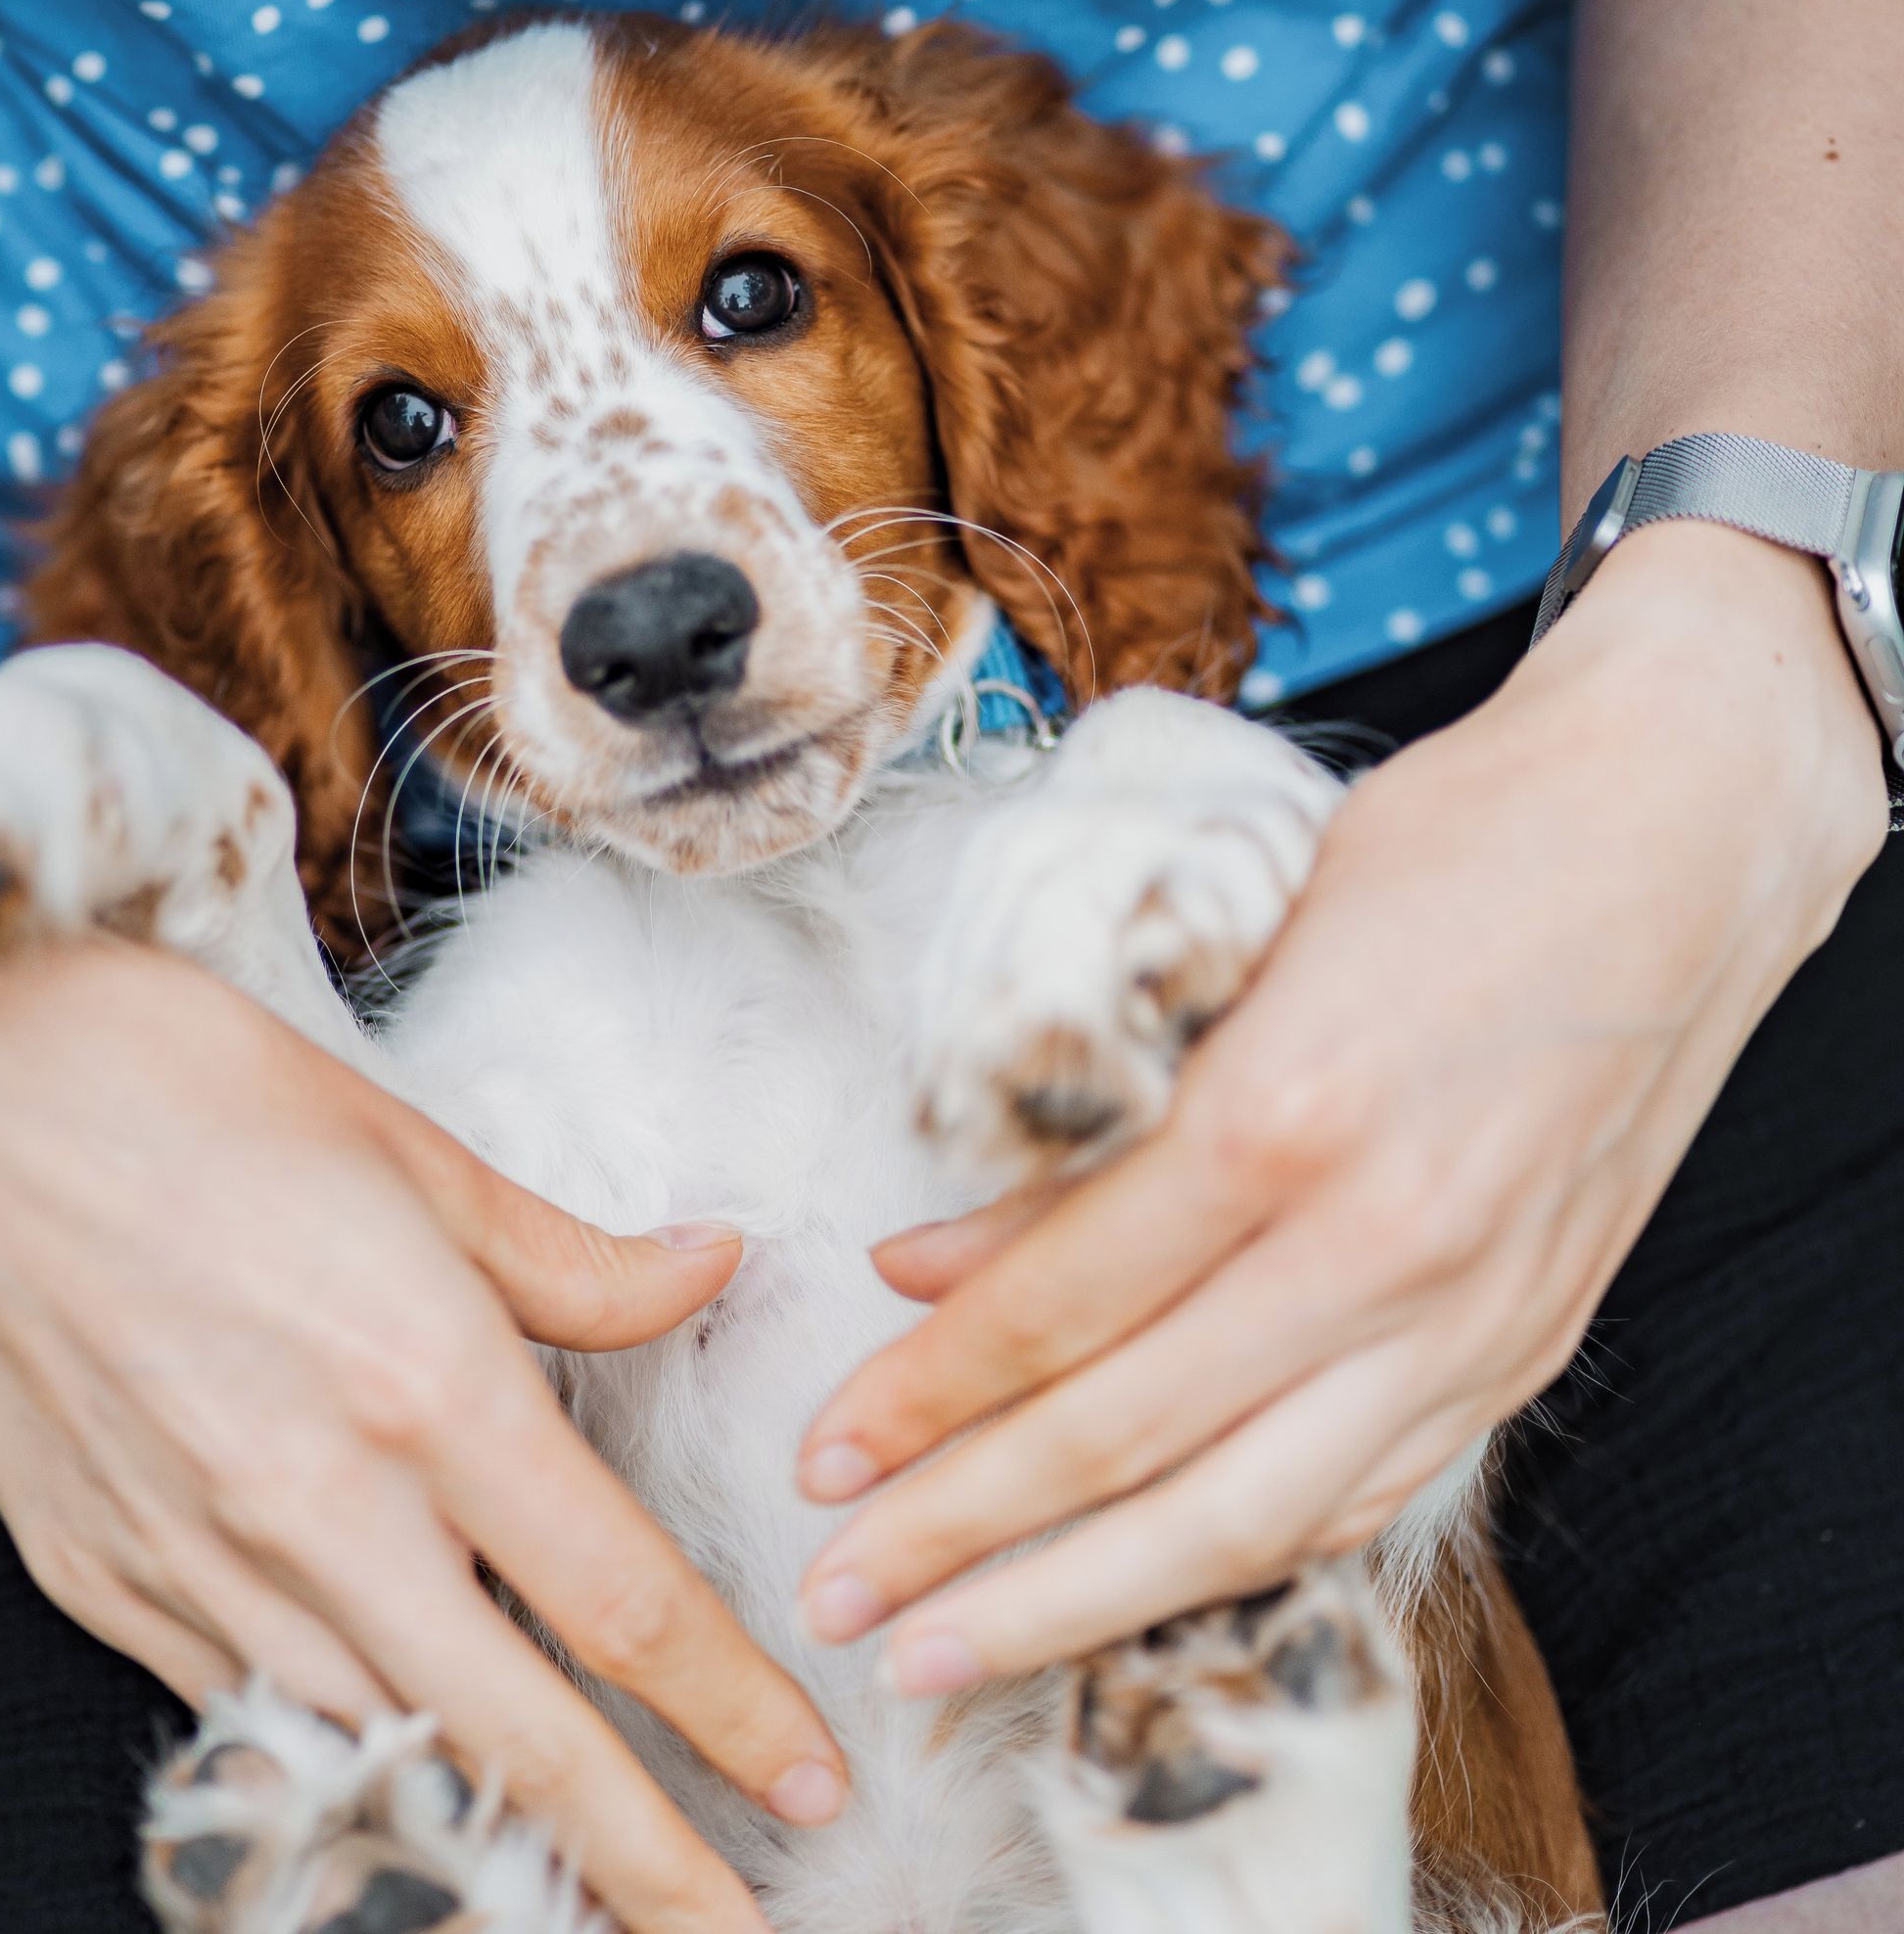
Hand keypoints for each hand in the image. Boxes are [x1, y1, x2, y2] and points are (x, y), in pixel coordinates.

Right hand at [0, 934, 845, 1933]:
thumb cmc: (180, 1081)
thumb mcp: (408, 1145)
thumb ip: (571, 1258)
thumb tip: (710, 1273)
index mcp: (420, 1381)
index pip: (616, 1599)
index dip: (730, 1709)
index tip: (808, 1776)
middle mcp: (313, 1505)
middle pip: (516, 1739)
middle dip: (645, 1867)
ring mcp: (191, 1562)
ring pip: (377, 1760)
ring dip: (491, 1846)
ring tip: (580, 1893)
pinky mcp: (96, 1580)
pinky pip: (247, 1718)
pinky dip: (338, 1778)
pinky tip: (394, 1797)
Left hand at [794, 522, 1886, 1695]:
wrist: (1668, 841)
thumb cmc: (1428, 856)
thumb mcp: (1217, 955)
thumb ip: (1081, 1141)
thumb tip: (922, 1270)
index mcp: (1280, 1115)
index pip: (1060, 1308)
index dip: (924, 1398)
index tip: (821, 1457)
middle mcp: (1380, 1245)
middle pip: (1129, 1442)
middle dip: (962, 1535)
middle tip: (836, 1600)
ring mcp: (1468, 1318)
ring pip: (1243, 1517)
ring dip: (1076, 1601)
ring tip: (947, 1647)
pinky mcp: (1524, 1350)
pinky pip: (1357, 1500)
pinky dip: (1228, 1559)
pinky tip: (1130, 1591)